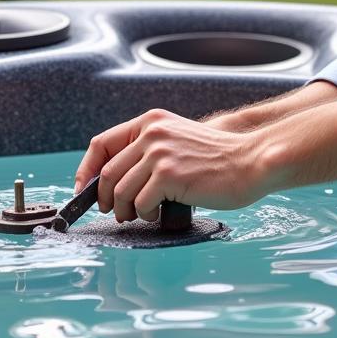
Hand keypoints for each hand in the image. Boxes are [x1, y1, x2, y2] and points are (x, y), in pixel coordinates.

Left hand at [74, 108, 269, 221]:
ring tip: (140, 215)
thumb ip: (149, 150)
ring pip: (121, 191)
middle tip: (116, 212)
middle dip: (105, 199)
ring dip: (126, 211)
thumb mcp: (178, 140)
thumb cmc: (219, 159)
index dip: (87, 170)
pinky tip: (159, 213)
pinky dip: (145, 214)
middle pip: (108, 173)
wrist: (251, 161)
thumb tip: (115, 179)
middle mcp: (152, 133)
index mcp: (152, 121)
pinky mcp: (169, 175)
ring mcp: (160, 153)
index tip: (85, 189)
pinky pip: (141, 203)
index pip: (102, 144)